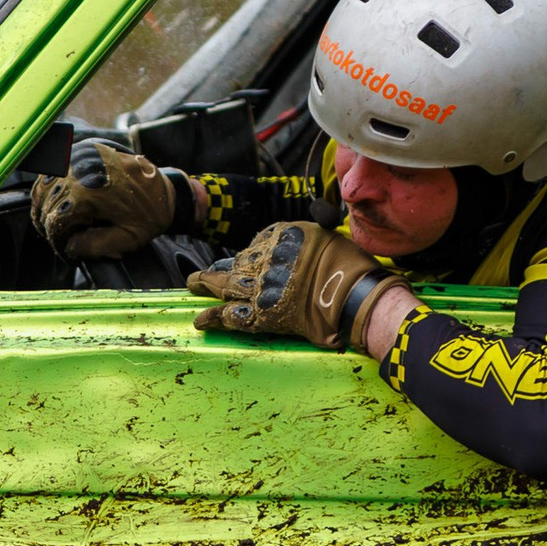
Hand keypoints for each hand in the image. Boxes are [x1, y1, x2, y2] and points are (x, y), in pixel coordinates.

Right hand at [31, 141, 179, 259]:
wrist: (164, 187)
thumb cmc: (149, 214)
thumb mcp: (128, 240)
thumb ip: (95, 247)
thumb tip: (68, 247)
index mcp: (89, 192)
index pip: (55, 223)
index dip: (58, 242)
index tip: (67, 252)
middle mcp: (79, 170)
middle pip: (46, 205)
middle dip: (52, 227)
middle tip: (67, 241)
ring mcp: (78, 158)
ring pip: (43, 188)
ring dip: (46, 209)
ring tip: (61, 225)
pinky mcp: (80, 152)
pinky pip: (51, 173)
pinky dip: (49, 191)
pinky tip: (59, 205)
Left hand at [188, 221, 392, 351]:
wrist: (354, 294)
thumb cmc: (350, 265)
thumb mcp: (329, 232)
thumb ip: (311, 229)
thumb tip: (314, 224)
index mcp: (281, 236)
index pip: (255, 244)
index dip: (246, 256)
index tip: (237, 262)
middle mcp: (265, 259)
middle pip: (236, 265)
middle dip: (216, 271)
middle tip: (199, 276)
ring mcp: (261, 287)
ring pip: (226, 286)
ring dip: (206, 286)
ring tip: (192, 286)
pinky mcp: (262, 314)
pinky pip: (231, 316)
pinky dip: (213, 319)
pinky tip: (200, 321)